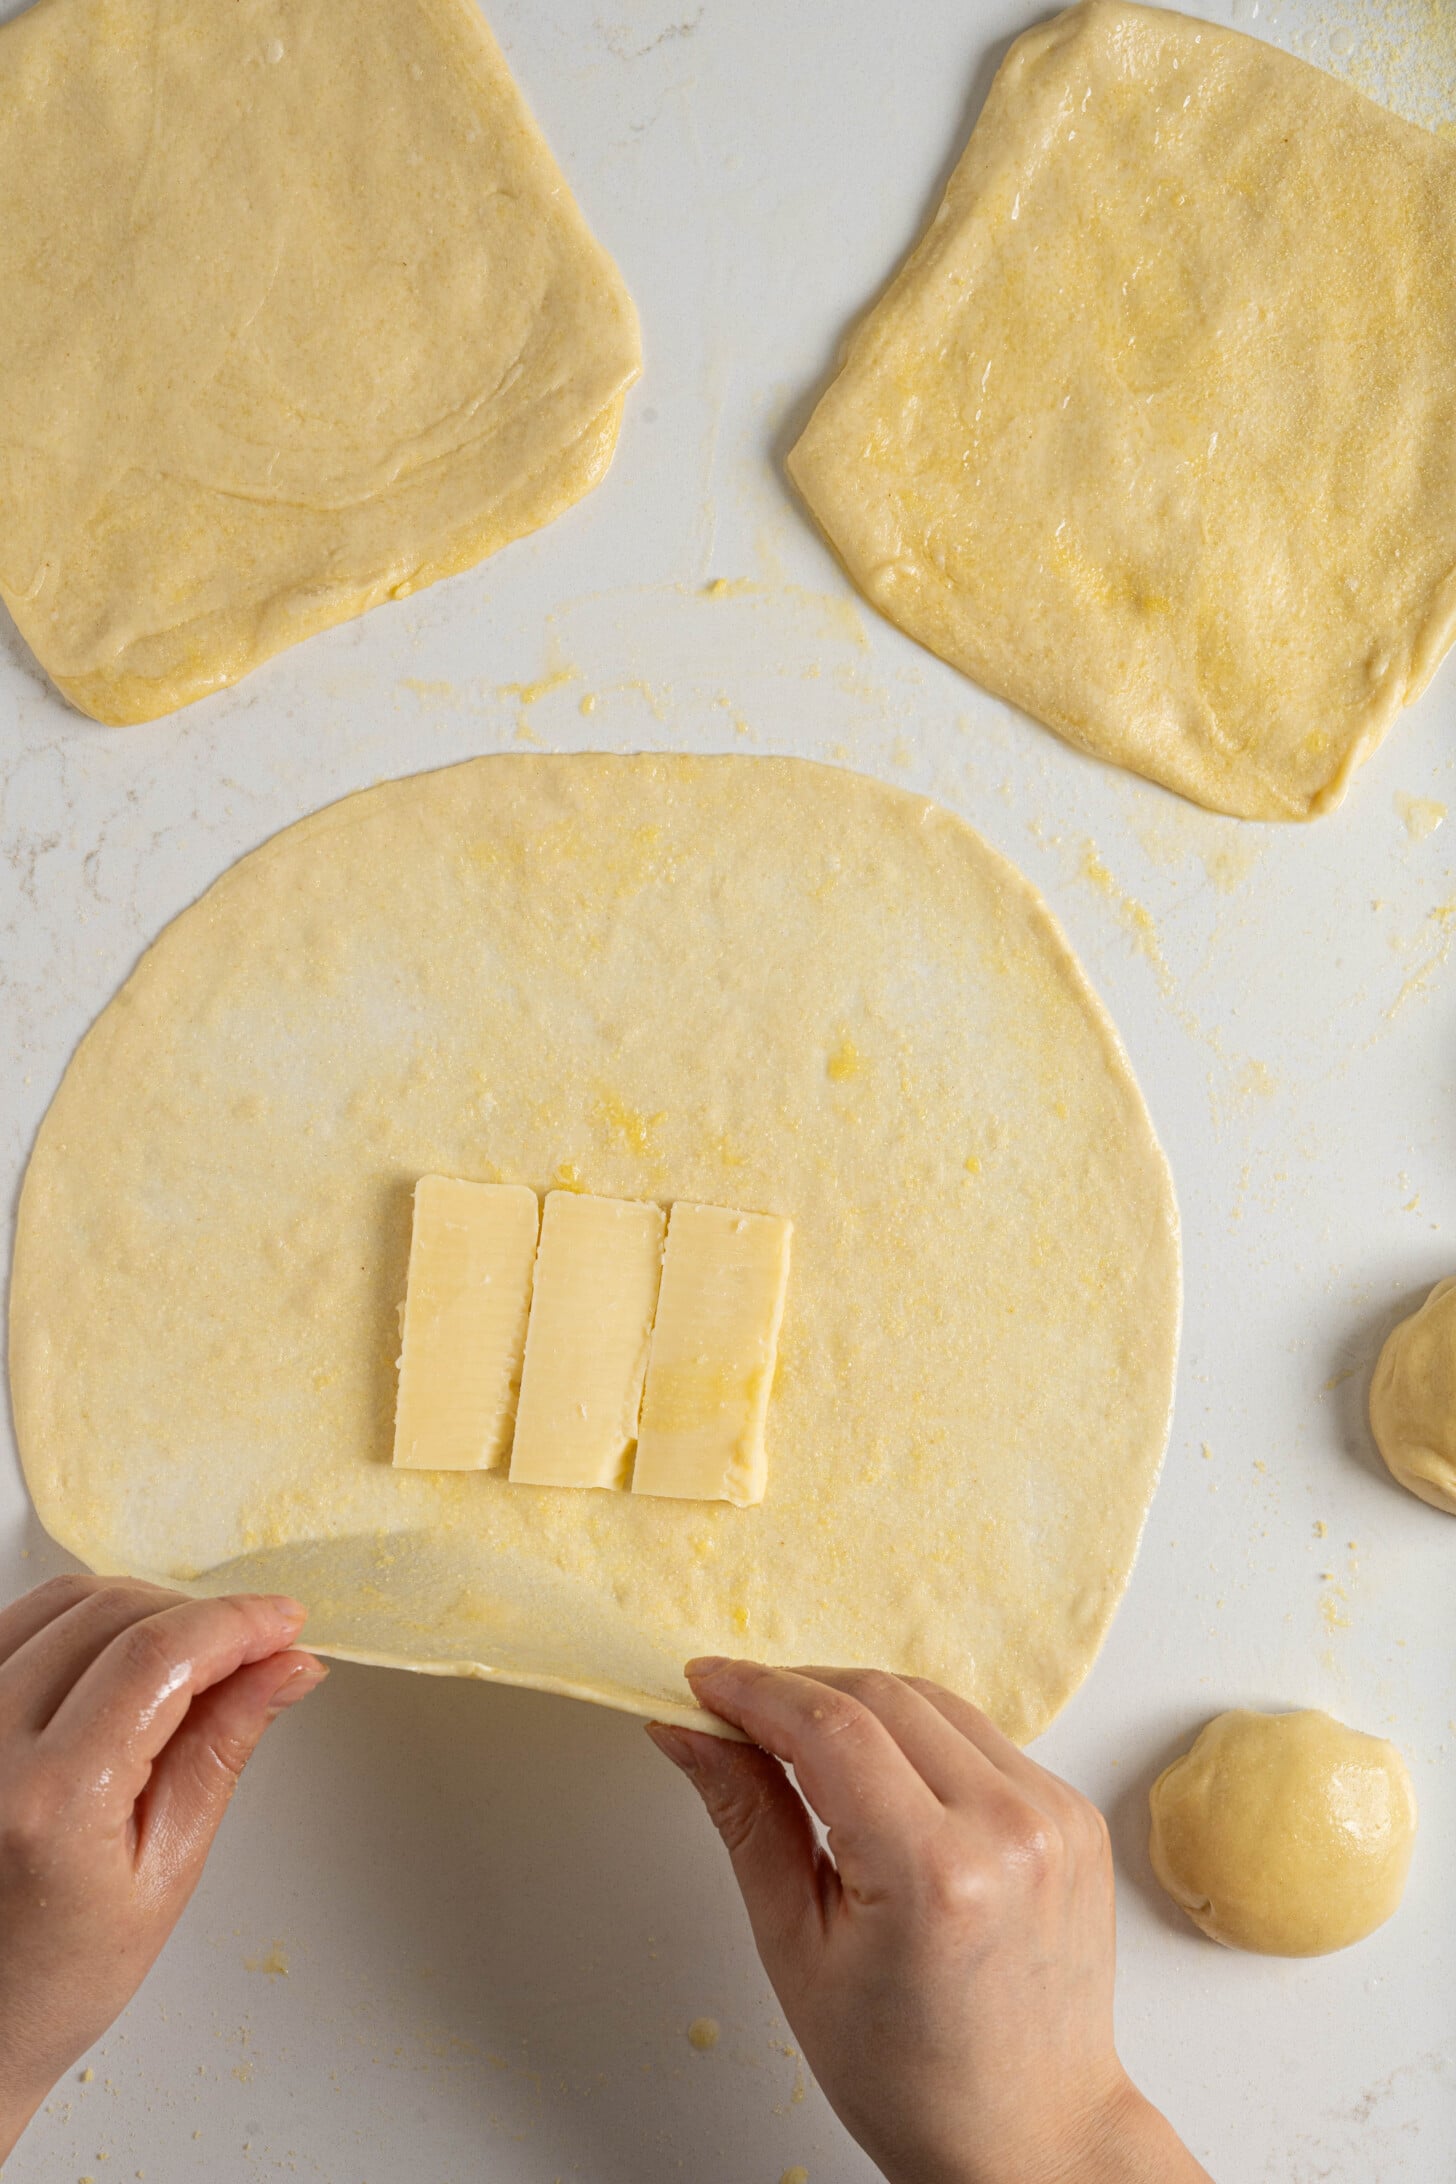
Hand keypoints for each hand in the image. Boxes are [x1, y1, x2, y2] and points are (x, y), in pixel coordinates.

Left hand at [0, 1574, 325, 2156]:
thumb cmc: (58, 1975)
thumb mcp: (167, 1871)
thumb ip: (222, 1748)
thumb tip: (284, 1667)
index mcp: (52, 1799)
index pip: (158, 1655)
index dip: (235, 1623)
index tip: (284, 1623)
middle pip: (113, 1614)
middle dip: (198, 1617)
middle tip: (254, 1652)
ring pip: (62, 1601)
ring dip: (140, 1609)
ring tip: (189, 1661)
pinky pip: (18, 1622)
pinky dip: (81, 1621)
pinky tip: (119, 1661)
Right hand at [650, 1662, 1210, 2183]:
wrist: (1029, 2133)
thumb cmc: (909, 2073)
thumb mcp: (796, 1950)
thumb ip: (747, 1819)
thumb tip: (692, 1732)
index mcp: (935, 1872)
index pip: (831, 1727)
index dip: (756, 1690)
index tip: (704, 1683)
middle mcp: (1008, 1828)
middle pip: (881, 1697)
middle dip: (798, 1691)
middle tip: (736, 1713)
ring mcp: (1055, 1815)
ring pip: (932, 1703)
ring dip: (857, 1705)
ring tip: (798, 1743)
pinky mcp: (1076, 1813)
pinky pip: (979, 1738)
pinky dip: (917, 1738)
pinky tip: (879, 1777)